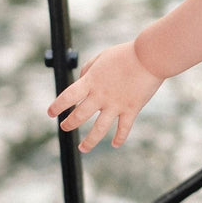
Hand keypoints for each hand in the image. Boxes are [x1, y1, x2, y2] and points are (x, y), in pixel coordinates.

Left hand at [48, 41, 163, 152]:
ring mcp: (116, 104)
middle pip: (79, 116)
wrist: (150, 56)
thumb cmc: (127, 54)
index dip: (57, 106)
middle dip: (69, 124)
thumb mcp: (102, 57)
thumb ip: (89, 69)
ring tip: (82, 148)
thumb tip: (82, 79)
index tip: (51, 113)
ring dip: (89, 141)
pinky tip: (116, 144)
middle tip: (65, 127)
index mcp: (91, 81)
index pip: (67, 97)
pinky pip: (123, 128)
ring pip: (98, 130)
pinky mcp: (131, 109)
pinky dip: (119, 138)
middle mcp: (100, 96)